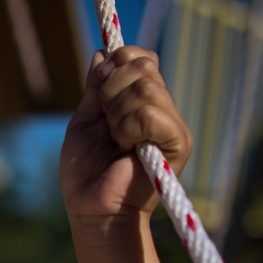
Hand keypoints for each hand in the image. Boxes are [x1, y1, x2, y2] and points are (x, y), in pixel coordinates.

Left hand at [59, 48, 184, 262]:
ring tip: (115, 139)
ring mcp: (171, 124)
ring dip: (117, 112)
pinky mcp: (177, 142)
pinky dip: (128, 127)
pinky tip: (125, 147)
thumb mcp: (84, 121)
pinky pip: (151, 114)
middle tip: (106, 121)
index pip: (140, 58)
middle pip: (143, 65)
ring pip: (146, 88)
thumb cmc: (85, 172)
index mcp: (139, 101)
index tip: (98, 87)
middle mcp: (160, 108)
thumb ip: (94, 89)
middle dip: (110, 88)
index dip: (117, 62)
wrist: (92, 208)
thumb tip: (101, 53)